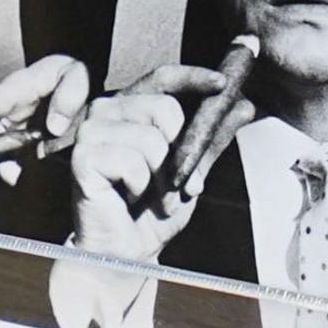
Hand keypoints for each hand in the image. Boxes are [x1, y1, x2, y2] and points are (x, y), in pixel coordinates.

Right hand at [0, 53, 92, 200]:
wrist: (80, 77)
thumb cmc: (74, 71)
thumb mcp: (77, 75)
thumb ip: (68, 96)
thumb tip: (54, 128)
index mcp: (16, 90)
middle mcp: (9, 109)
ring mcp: (15, 125)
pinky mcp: (25, 138)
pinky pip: (13, 156)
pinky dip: (10, 171)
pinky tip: (12, 183)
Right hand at [63, 64, 248, 262]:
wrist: (129, 250)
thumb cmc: (154, 210)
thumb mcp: (194, 170)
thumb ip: (212, 136)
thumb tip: (245, 104)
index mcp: (132, 108)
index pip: (163, 78)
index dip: (194, 77)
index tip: (222, 85)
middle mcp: (108, 111)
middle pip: (164, 108)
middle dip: (183, 153)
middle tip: (180, 185)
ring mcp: (92, 131)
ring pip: (151, 139)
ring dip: (162, 179)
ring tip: (153, 197)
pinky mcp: (83, 155)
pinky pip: (132, 162)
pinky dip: (141, 187)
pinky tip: (129, 198)